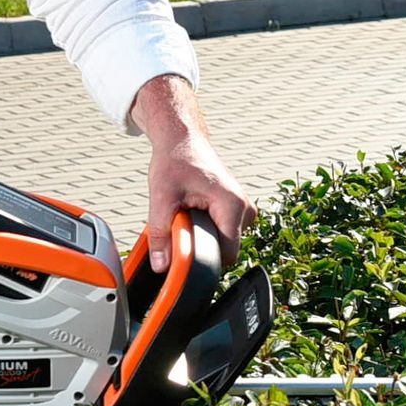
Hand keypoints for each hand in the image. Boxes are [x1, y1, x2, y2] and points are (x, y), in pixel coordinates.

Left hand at [130, 75, 256, 271]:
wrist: (183, 140)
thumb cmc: (175, 161)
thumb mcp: (162, 199)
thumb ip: (160, 235)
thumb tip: (160, 265)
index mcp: (232, 206)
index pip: (226, 255)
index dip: (203, 260)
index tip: (183, 255)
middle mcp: (244, 208)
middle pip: (225, 250)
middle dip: (201, 246)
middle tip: (181, 224)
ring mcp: (243, 209)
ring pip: (223, 242)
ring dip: (203, 236)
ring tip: (187, 213)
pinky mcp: (237, 209)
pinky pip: (223, 231)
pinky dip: (206, 227)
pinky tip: (194, 211)